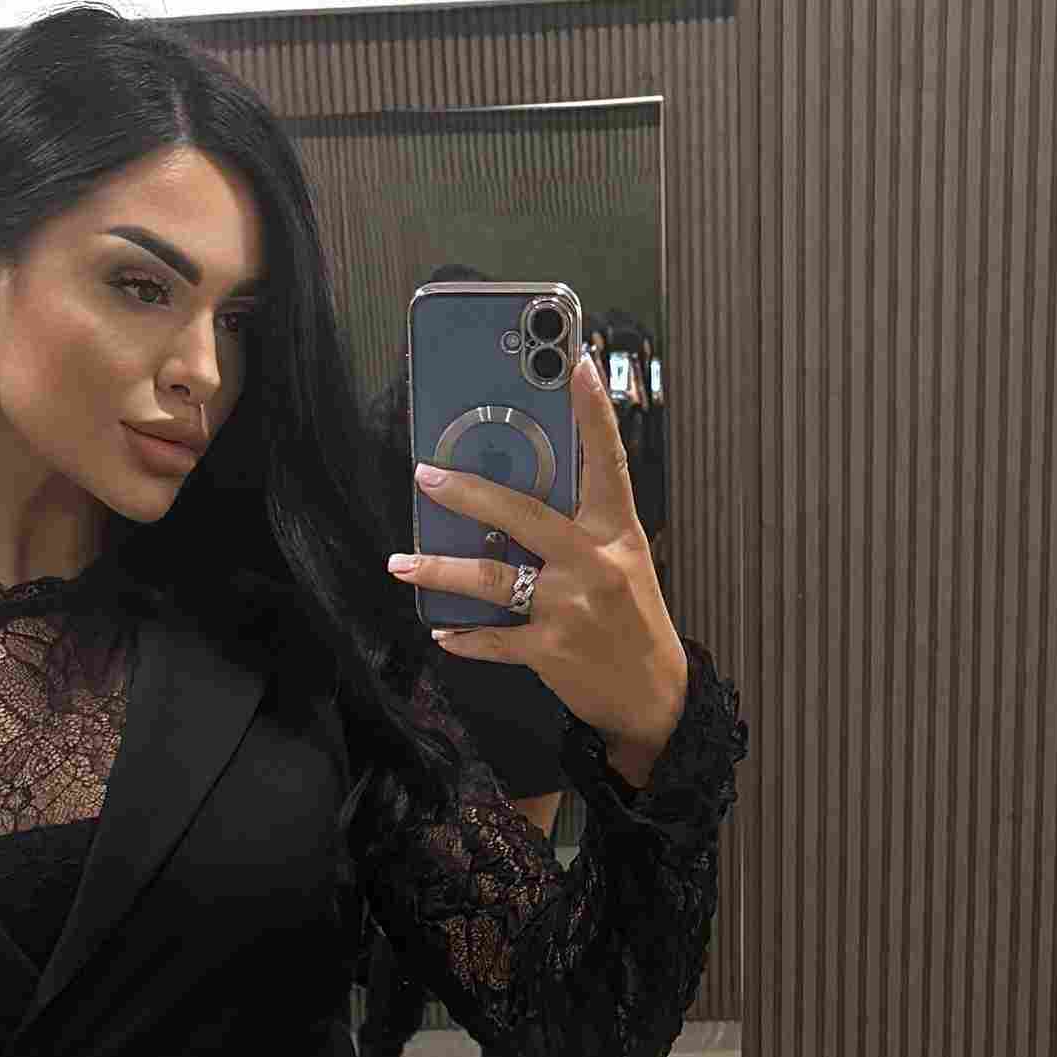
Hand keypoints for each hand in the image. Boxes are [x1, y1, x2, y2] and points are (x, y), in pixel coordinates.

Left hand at [387, 347, 688, 748]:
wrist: (654, 694)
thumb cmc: (632, 617)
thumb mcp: (622, 558)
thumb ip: (581, 526)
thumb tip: (518, 499)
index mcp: (617, 529)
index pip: (607, 458)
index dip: (593, 409)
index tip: (575, 362)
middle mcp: (593, 561)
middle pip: (520, 513)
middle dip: (466, 491)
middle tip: (425, 474)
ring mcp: (570, 606)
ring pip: (490, 577)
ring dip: (438, 570)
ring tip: (402, 562)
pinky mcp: (551, 649)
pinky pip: (493, 639)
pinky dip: (463, 637)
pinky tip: (443, 631)